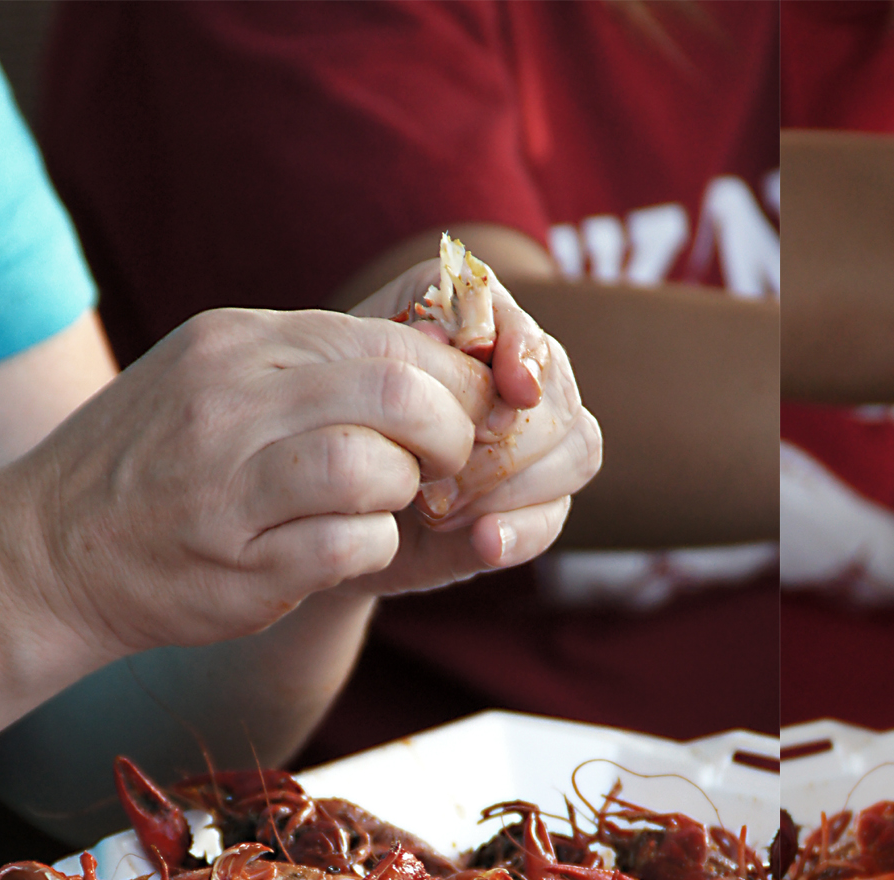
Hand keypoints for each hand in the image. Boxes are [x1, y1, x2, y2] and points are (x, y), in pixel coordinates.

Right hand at [0, 304, 507, 660]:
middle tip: (450, 466)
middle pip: (398, 394)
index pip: (392, 339)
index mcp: (240, 341)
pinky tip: (348, 547)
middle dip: (452, 435)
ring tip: (389, 504)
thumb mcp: (218, 375)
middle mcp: (229, 399)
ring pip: (375, 468)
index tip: (468, 415)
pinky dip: (372, 548)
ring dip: (406, 493)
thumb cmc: (155, 462)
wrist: (44, 551)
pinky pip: (350, 545)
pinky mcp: (234, 562)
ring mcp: (226, 482)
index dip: (456, 382)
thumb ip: (313, 361)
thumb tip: (437, 350)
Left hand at [344, 254, 600, 592]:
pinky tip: (485, 541)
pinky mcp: (537, 507)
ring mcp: (539, 444)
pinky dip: (523, 530)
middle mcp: (519, 377)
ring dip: (511, 485)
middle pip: (560, 395)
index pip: (525, 328)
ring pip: (577, 450)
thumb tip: (467, 345)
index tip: (511, 386)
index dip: (525, 354)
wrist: (317, 509)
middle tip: (434, 473)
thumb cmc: (330, 426)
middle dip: (507, 440)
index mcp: (473, 324)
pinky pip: (555, 516)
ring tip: (438, 511)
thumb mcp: (347, 377)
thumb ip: (408, 349)